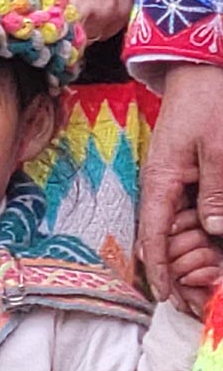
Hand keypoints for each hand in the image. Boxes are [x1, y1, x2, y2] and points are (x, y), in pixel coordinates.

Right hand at [139, 63, 222, 303]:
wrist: (203, 72)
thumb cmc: (210, 103)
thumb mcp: (219, 147)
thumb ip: (216, 190)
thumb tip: (214, 229)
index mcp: (160, 182)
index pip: (153, 235)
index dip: (161, 270)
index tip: (167, 298)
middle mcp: (161, 188)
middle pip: (165, 241)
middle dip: (180, 271)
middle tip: (199, 298)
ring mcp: (173, 183)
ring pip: (180, 230)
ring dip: (194, 255)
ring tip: (209, 280)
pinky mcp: (187, 178)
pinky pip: (190, 213)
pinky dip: (201, 233)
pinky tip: (213, 245)